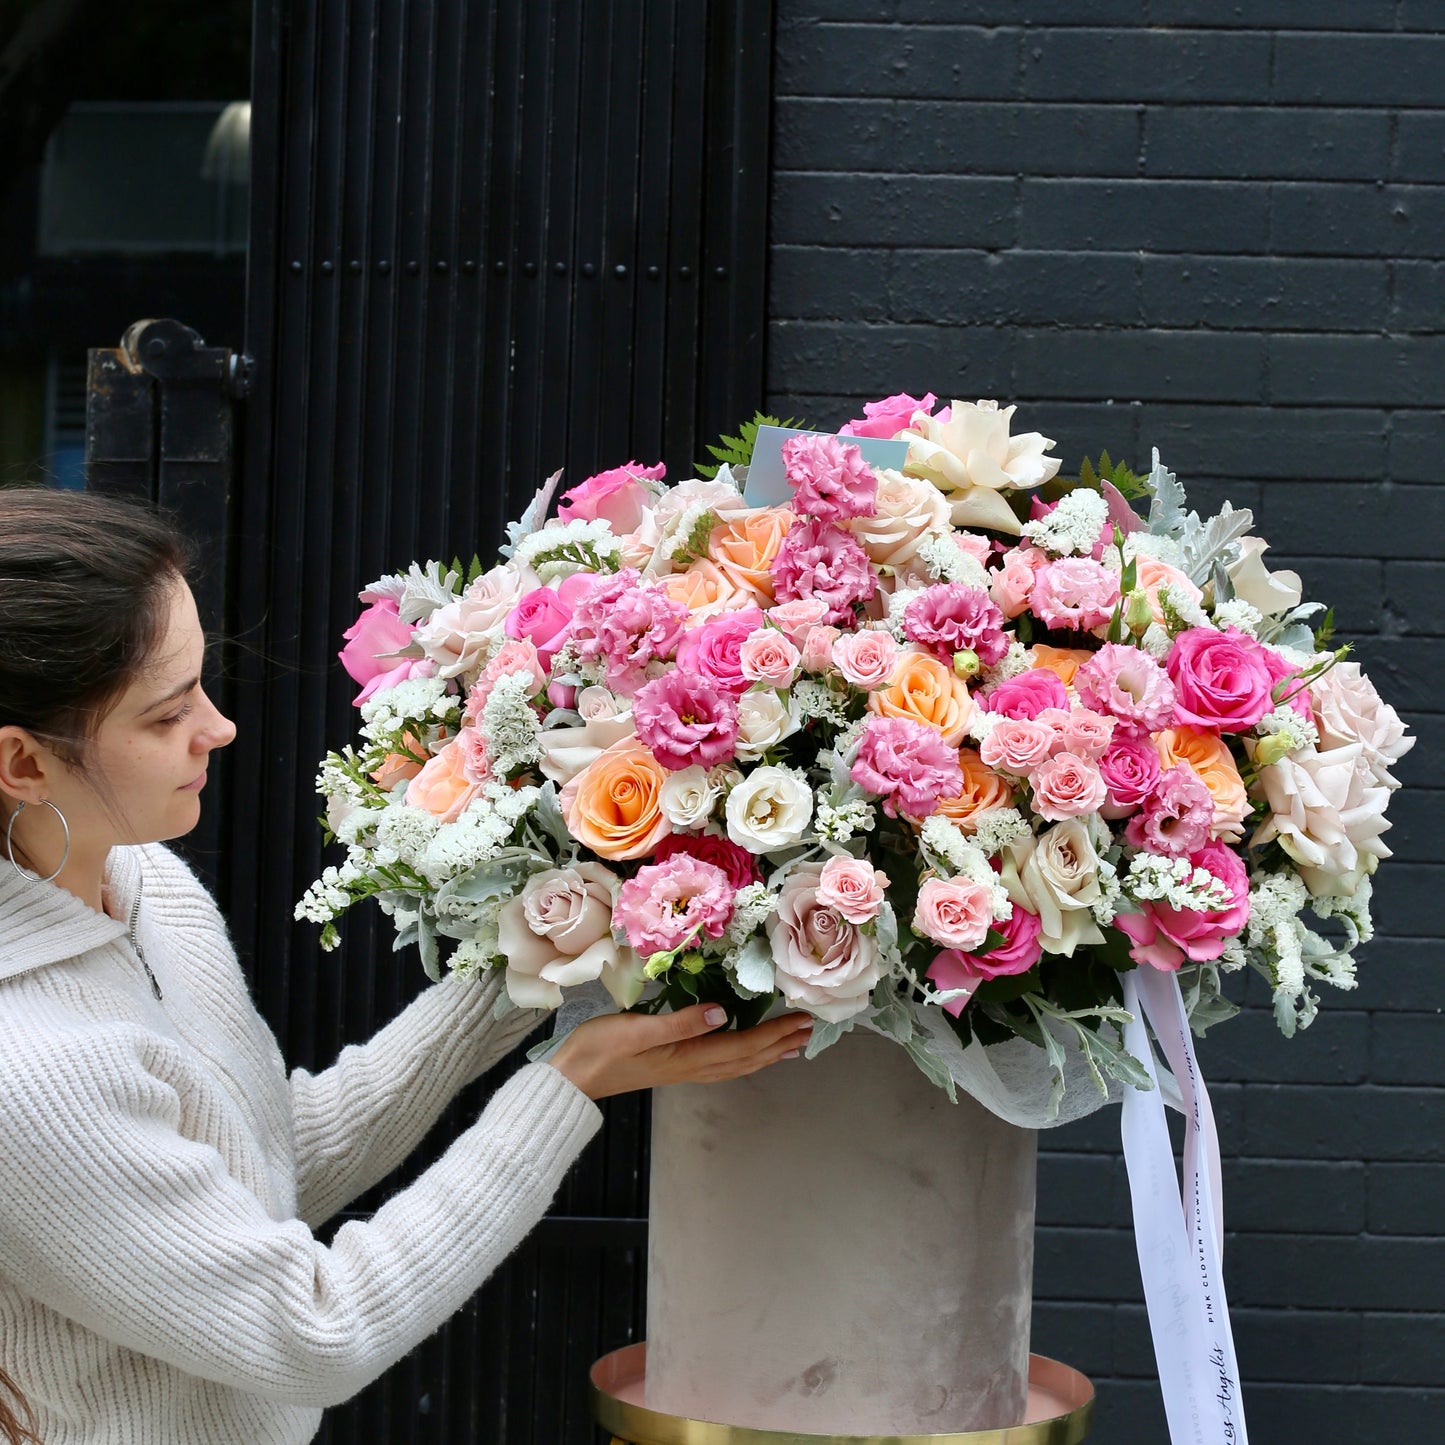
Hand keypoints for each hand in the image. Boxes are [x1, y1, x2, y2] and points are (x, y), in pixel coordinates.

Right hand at [548, 1005, 813, 1100]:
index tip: (802, 1022)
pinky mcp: (674, 1066)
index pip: (743, 1045)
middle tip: (810, 1030)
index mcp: (688, 1056)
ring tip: (793, 1045)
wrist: (572, 1078)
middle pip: (747, 1058)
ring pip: (738, 1064)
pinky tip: (747, 1052)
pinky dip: (744, 1057)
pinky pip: (722, 1064)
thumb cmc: (600, 1049)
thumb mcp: (637, 1030)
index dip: (774, 1034)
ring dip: (767, 1053)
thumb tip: (721, 1014)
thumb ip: (679, 1022)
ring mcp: (684, 1069)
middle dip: (780, 1043)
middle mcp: (693, 1067)